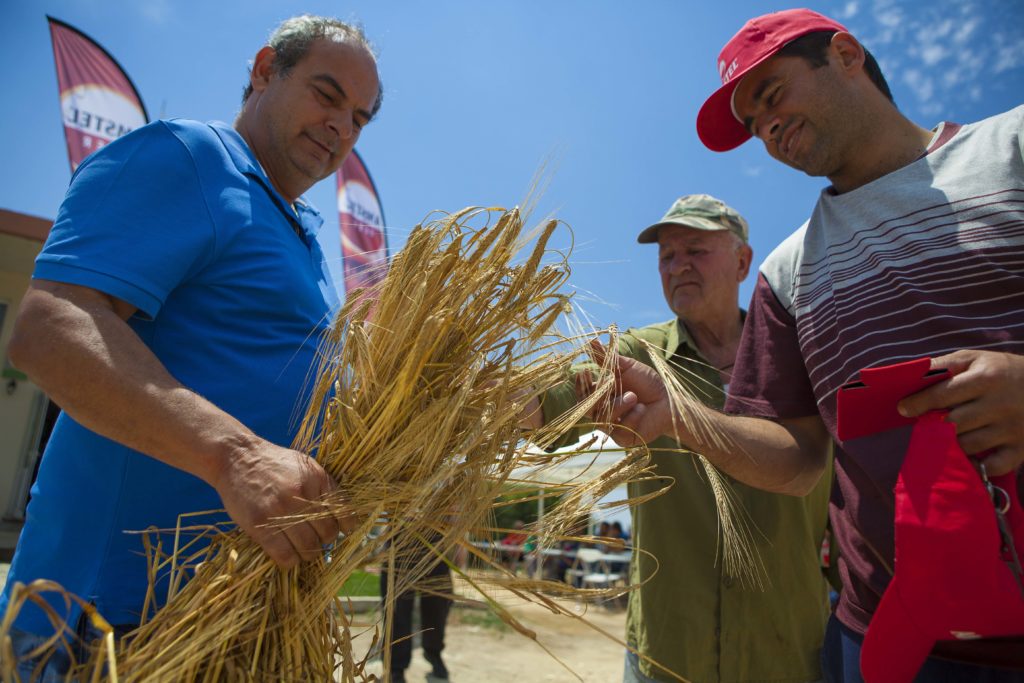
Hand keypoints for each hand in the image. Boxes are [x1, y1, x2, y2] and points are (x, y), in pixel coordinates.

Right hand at [213, 440, 353, 567]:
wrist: (237, 458)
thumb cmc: (274, 463)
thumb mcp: (304, 466)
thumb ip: (322, 487)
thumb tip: (341, 516)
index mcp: (317, 478)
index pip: (343, 509)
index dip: (347, 525)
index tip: (344, 531)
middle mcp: (301, 494)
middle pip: (327, 532)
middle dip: (325, 541)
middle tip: (317, 540)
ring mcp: (280, 510)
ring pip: (308, 547)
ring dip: (309, 553)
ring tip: (303, 549)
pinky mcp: (260, 526)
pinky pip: (285, 555)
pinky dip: (291, 561)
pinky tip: (288, 555)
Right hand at [585, 340, 673, 447]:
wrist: (669, 402)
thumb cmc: (648, 384)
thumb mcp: (627, 368)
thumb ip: (607, 358)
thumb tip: (591, 340)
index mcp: (601, 395)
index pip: (582, 393)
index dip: (580, 385)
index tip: (584, 372)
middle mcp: (603, 412)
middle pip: (587, 408)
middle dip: (598, 396)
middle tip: (609, 382)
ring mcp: (612, 427)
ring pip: (602, 419)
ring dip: (618, 405)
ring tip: (634, 396)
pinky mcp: (624, 439)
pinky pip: (618, 431)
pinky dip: (631, 417)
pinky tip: (642, 409)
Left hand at [898, 350, 1023, 475]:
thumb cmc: (1001, 371)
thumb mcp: (975, 359)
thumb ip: (944, 365)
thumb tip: (913, 376)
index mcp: (987, 378)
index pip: (943, 394)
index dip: (918, 403)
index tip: (902, 408)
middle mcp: (1001, 404)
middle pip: (952, 423)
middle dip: (933, 424)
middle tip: (926, 423)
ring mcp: (1013, 429)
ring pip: (967, 445)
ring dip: (949, 443)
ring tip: (944, 436)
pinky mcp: (1021, 449)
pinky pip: (992, 467)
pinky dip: (976, 465)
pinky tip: (968, 455)